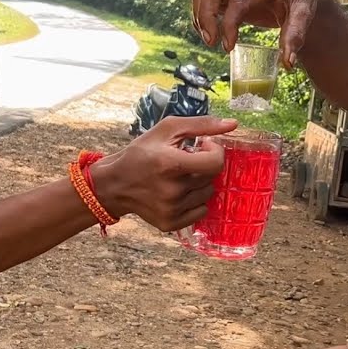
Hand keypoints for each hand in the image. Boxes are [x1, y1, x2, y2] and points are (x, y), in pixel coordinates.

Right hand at [94, 115, 237, 231]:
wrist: (114, 184)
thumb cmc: (141, 152)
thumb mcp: (167, 129)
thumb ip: (201, 125)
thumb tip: (233, 125)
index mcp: (171, 164)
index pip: (215, 163)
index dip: (214, 151)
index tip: (202, 146)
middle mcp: (172, 190)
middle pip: (211, 177)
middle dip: (203, 165)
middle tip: (185, 160)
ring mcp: (171, 210)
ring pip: (207, 194)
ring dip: (199, 183)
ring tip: (180, 177)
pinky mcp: (170, 223)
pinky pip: (200, 211)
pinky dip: (194, 201)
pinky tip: (178, 192)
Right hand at [191, 0, 334, 67]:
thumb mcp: (305, 15)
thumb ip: (295, 37)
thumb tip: (287, 63)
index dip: (228, 23)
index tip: (228, 47)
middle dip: (204, 16)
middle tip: (211, 42)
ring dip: (200, 16)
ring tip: (211, 39)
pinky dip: (202, 16)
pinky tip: (212, 33)